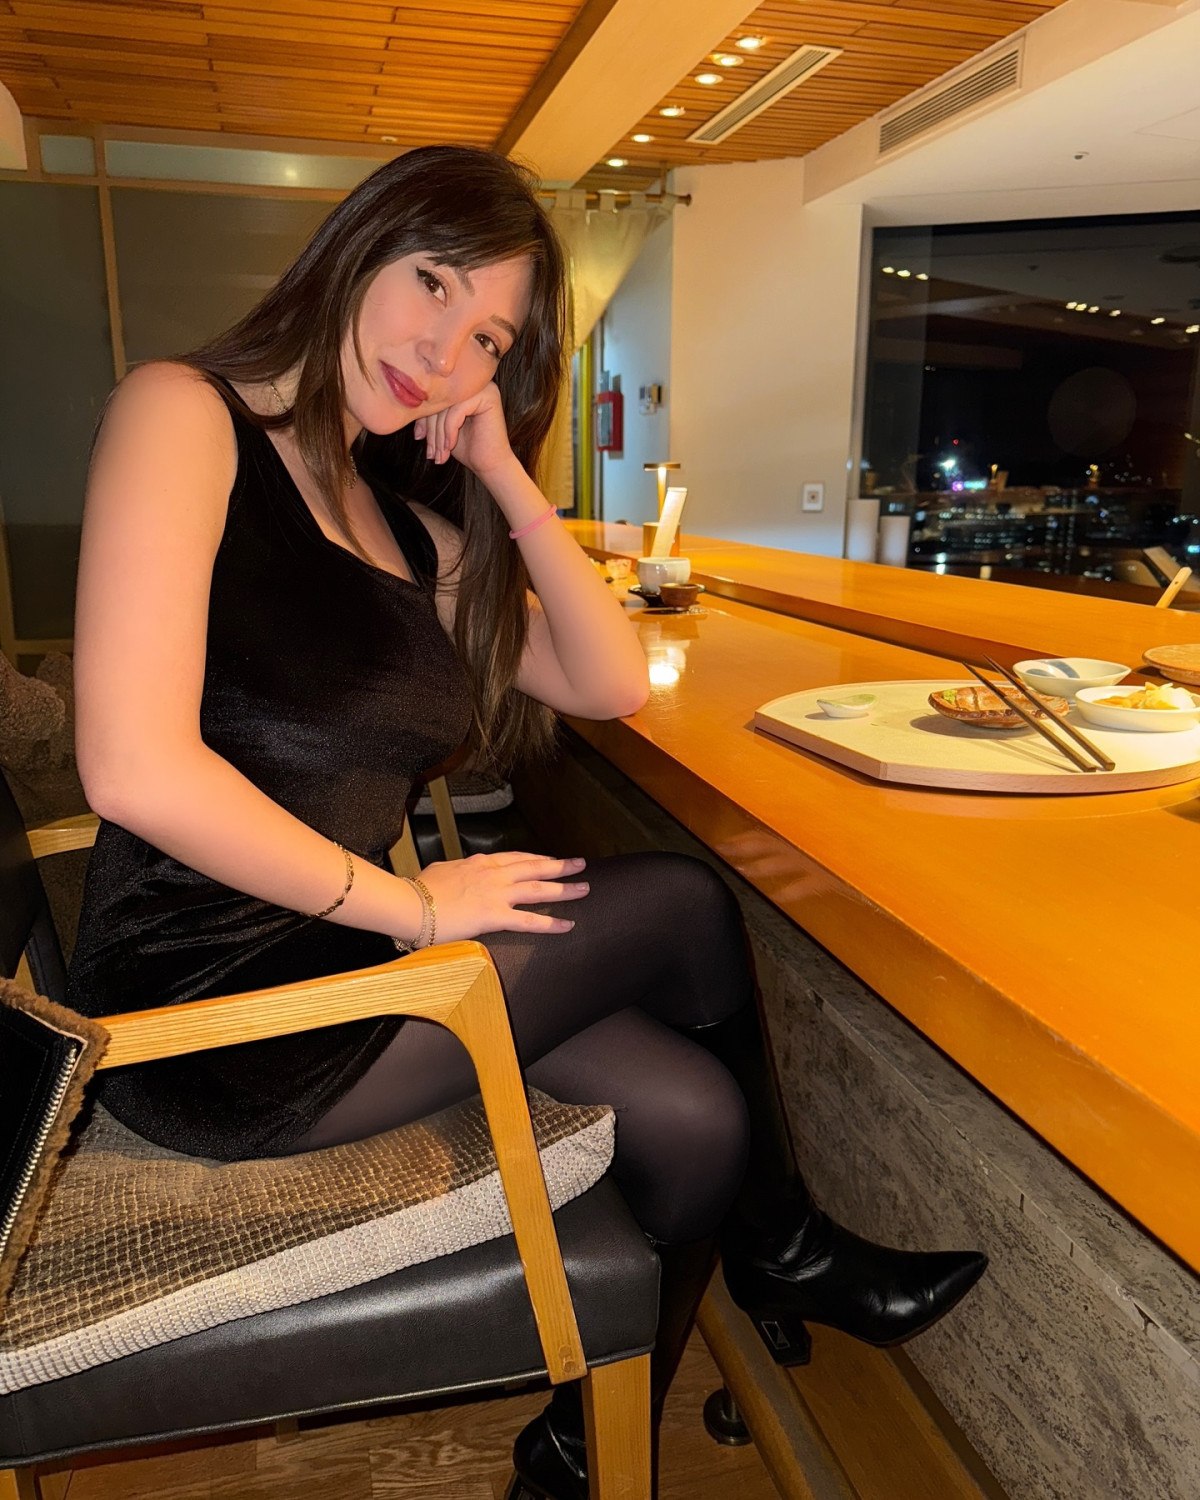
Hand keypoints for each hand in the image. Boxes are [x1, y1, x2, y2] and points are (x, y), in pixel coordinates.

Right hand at [409, 851, 588, 942]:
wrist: (411, 903)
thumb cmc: (419, 890)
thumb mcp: (440, 872)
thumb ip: (454, 872)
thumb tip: (454, 874)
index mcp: (480, 863)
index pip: (515, 858)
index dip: (536, 859)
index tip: (549, 859)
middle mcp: (494, 874)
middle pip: (535, 866)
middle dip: (560, 865)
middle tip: (580, 864)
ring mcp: (497, 893)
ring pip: (539, 888)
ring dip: (564, 888)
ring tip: (584, 888)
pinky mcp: (495, 916)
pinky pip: (530, 920)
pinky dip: (551, 923)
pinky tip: (568, 925)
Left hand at [413, 383, 515, 483]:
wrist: (490, 465)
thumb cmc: (467, 447)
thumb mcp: (441, 428)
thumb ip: (428, 414)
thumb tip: (406, 408)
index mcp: (461, 387)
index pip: (435, 396)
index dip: (424, 418)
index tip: (419, 437)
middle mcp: (472, 383)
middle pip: (440, 400)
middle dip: (431, 429)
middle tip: (430, 452)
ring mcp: (483, 387)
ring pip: (447, 406)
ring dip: (439, 434)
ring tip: (439, 454)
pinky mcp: (488, 397)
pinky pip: (457, 411)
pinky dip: (450, 431)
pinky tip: (450, 446)